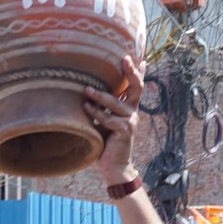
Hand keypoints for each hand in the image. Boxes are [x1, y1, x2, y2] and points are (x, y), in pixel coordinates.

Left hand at [84, 52, 144, 185]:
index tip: (134, 57)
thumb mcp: (104, 120)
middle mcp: (133, 112)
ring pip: (115, 103)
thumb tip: (88, 88)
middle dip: (131, 72)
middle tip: (124, 59)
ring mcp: (130, 121)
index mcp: (129, 108)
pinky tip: (85, 108)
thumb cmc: (106, 142)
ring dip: (99, 96)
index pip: (136, 86)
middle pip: (136, 88)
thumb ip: (103, 107)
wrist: (113, 166)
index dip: (137, 72)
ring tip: (86, 90)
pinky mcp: (124, 131)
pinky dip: (95, 113)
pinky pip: (108, 118)